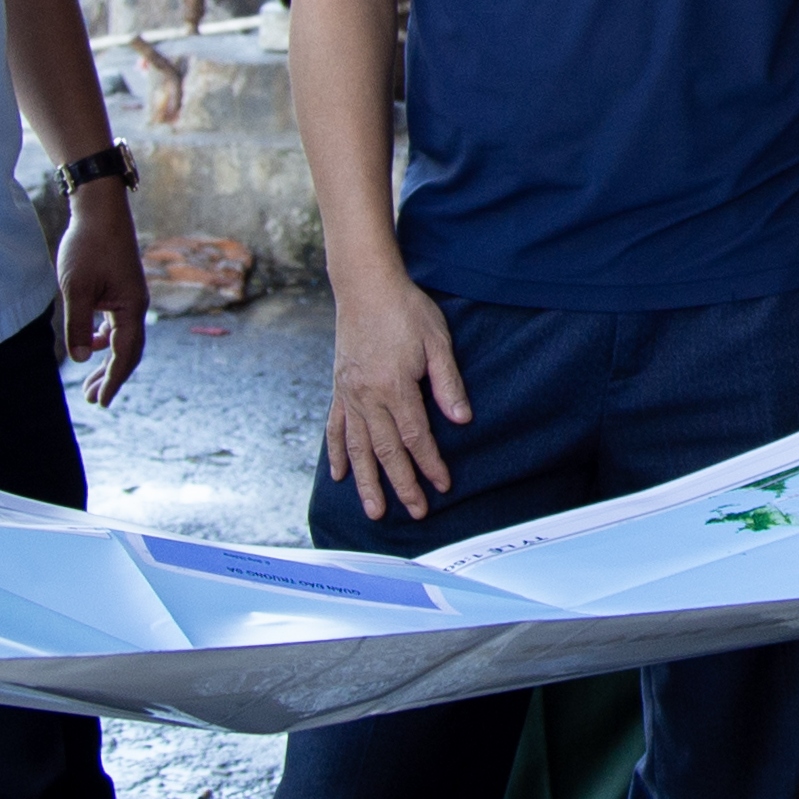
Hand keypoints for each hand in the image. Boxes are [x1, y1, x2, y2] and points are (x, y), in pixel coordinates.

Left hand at [56, 186, 147, 406]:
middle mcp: (135, 305)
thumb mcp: (76, 288)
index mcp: (131, 307)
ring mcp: (129, 296)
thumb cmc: (87, 245)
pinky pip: (116, 324)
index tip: (101, 402)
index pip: (124, 354)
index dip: (112, 380)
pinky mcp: (120, 288)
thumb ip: (78, 325)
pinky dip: (103, 339)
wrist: (100, 208)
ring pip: (121, 338)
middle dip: (110, 376)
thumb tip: (80, 359)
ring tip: (89, 381)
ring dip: (105, 360)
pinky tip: (89, 344)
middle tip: (93, 399)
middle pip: (127, 351)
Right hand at [325, 261, 467, 522]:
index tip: (443, 485)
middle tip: (415, 512)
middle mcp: (367, 396)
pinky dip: (338, 454)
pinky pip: (336, 428)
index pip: (416, 436)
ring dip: (367, 482)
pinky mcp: (339, 387)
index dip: (430, 463)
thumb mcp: (437, 341)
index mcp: (394, 386)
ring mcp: (349, 393)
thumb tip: (462, 419)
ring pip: (358, 448)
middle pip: (386, 450)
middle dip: (402, 484)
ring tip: (374, 511)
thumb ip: (447, 383)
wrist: (365, 285)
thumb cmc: (406, 309)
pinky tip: (340, 475)